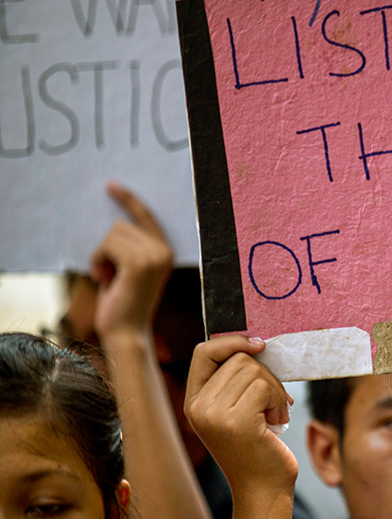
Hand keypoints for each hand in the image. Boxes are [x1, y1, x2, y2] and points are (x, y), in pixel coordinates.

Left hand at [90, 182, 172, 336]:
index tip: (111, 186)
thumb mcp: (128, 271)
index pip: (146, 217)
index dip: (128, 200)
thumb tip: (113, 224)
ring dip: (101, 256)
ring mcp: (154, 256)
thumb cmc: (122, 304)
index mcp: (166, 252)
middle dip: (107, 248)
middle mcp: (164, 251)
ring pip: (112, 235)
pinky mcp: (138, 264)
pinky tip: (104, 280)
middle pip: (122, 225)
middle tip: (109, 274)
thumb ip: (129, 249)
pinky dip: (98, 261)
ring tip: (108, 278)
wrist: (126, 333)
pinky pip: (107, 247)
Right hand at [185, 336, 297, 494]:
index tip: (259, 346)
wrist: (263, 490)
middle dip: (266, 374)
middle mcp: (197, 407)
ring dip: (275, 389)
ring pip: (254, 370)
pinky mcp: (235, 422)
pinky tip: (277, 421)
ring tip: (274, 414)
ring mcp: (213, 415)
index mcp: (193, 402)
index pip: (203, 352)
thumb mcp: (237, 410)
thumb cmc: (257, 448)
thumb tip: (256, 344)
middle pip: (238, 359)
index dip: (232, 341)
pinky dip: (279, 400)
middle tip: (273, 403)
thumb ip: (235, 381)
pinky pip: (265, 386)